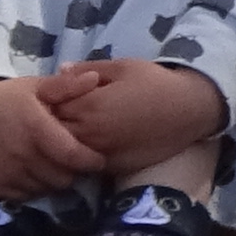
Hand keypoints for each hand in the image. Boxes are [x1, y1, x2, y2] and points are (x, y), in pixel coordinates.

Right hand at [0, 74, 99, 203]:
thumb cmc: (3, 99)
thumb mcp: (34, 86)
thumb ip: (66, 86)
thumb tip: (96, 79)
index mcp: (36, 128)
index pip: (73, 156)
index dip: (91, 161)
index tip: (98, 160)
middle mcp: (21, 155)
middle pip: (62, 178)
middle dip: (73, 172)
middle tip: (73, 163)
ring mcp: (6, 173)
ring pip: (44, 189)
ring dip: (53, 181)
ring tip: (53, 167)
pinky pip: (23, 196)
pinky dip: (33, 188)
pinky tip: (33, 173)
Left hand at [44, 56, 228, 168]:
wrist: (188, 110)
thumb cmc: (155, 83)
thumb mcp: (122, 66)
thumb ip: (87, 69)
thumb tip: (60, 71)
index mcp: (89, 106)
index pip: (49, 108)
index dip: (48, 101)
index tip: (51, 96)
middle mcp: (90, 134)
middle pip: (52, 135)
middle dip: (49, 124)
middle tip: (56, 114)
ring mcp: (100, 154)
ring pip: (65, 155)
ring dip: (62, 144)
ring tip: (68, 131)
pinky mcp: (112, 168)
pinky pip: (84, 166)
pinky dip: (79, 158)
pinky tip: (87, 146)